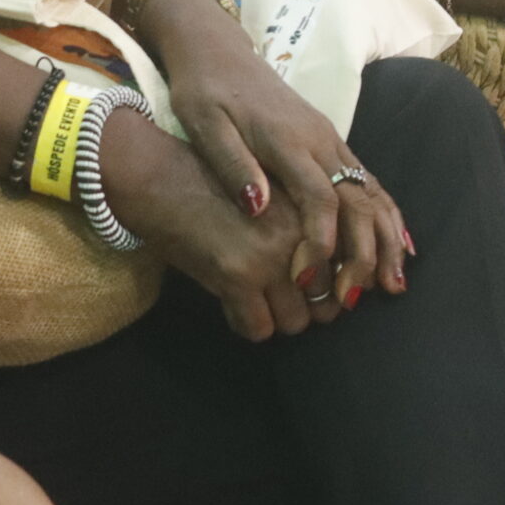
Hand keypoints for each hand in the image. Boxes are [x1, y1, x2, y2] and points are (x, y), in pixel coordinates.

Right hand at [97, 110, 325, 341]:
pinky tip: (229, 301)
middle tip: (274, 297)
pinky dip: (244, 322)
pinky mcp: (237, 276)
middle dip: (301, 308)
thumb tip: (325, 283)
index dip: (323, 288)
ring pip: (293, 322)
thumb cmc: (210, 185)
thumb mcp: (269, 200)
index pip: (344, 273)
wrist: (159, 176)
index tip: (301, 287)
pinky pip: (257, 328)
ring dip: (273, 317)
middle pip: (324, 306)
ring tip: (252, 299)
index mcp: (310, 215)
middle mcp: (299, 237)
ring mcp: (269, 258)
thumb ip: (300, 232)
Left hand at [142, 0, 410, 320]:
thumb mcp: (204, 124)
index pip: (319, 197)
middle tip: (351, 301)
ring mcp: (330, 139)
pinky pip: (369, 182)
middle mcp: (319, 139)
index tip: (307, 281)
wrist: (217, 51)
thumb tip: (258, 206)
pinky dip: (388, 216)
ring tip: (392, 285)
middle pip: (357, 201)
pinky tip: (400, 247)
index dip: (320, 242)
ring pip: (372, 192)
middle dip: (361, 254)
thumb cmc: (204, 92)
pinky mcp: (331, 141)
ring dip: (386, 240)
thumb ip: (231, 164)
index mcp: (286, 138)